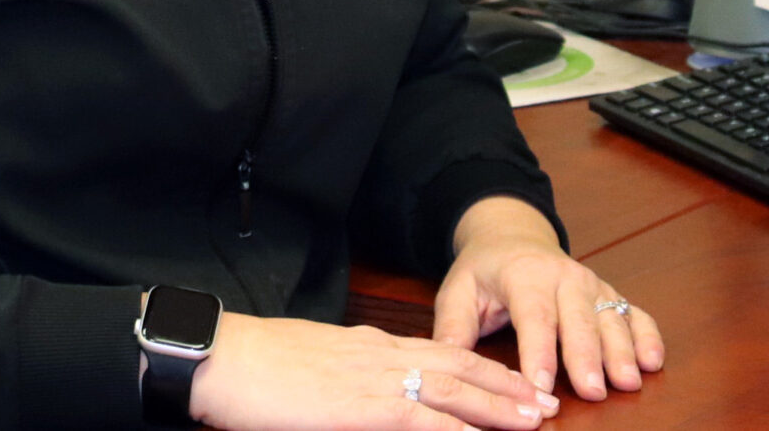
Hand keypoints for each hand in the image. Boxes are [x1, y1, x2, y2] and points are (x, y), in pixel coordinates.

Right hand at [187, 311, 559, 430]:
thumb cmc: (256, 368)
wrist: (222, 357)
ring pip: (451, 390)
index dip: (483, 370)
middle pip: (459, 367)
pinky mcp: (360, 409)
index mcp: (369, 345)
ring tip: (534, 418)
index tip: (516, 383)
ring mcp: (373, 380)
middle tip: (546, 403)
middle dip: (507, 386)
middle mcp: (380, 355)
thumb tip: (366, 399)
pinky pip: (418, 420)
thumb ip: (350, 379)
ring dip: (497, 406)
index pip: (440, 353)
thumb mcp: (316, 367)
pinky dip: (454, 430)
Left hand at [433, 197, 665, 403]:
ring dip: (622, 350)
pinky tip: (653, 361)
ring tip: (628, 381)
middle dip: (587, 356)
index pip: (533, 315)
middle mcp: (564, 277)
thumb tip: (445, 363)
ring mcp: (592, 285)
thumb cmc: (485, 271)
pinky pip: (633, 313)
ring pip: (610, 318)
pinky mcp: (608, 295)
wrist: (513, 237)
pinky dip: (646, 335)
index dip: (538, 350)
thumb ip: (452, 327)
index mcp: (525, 275)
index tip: (541, 384)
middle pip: (578, 319)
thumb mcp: (458, 291)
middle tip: (593, 391)